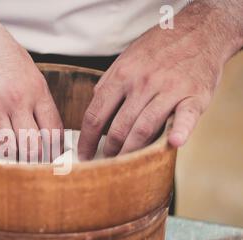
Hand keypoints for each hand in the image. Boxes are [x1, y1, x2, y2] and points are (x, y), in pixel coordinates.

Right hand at [0, 1, 62, 160]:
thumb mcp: (28, 69)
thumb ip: (37, 98)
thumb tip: (44, 128)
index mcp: (35, 89)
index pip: (52, 132)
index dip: (54, 152)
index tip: (52, 160)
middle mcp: (15, 100)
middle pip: (31, 147)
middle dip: (34, 163)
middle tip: (33, 170)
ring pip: (7, 149)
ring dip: (11, 161)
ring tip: (13, 166)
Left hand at [78, 1, 242, 160]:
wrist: (200, 31)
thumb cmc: (158, 48)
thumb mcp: (126, 58)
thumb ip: (109, 82)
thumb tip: (93, 104)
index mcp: (122, 75)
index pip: (96, 114)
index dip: (87, 140)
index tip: (84, 155)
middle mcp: (142, 83)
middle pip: (118, 127)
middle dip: (109, 150)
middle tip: (107, 164)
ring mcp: (169, 89)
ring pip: (144, 127)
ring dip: (131, 151)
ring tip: (125, 164)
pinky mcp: (194, 95)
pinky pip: (185, 116)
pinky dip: (180, 131)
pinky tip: (173, 144)